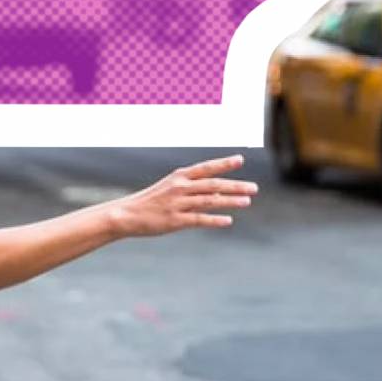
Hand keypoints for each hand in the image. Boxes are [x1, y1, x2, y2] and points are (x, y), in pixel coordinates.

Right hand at [108, 154, 257, 237]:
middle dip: (235, 185)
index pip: (206, 168)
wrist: (126, 214)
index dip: (224, 163)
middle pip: (213, 184)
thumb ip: (195, 191)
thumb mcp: (171, 190)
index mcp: (179, 177)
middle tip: (254, 188)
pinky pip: (199, 219)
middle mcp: (180, 187)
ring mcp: (178, 203)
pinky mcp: (175, 220)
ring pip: (209, 200)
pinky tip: (228, 221)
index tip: (240, 159)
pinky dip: (215, 220)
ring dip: (230, 200)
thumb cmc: (151, 202)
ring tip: (247, 201)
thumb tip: (221, 194)